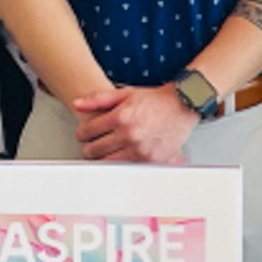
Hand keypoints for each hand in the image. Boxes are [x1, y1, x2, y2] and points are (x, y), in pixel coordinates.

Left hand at [71, 85, 197, 162]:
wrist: (183, 106)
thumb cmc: (156, 100)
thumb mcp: (126, 93)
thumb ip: (99, 98)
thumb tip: (77, 103)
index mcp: (120, 117)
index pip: (86, 131)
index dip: (81, 133)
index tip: (84, 134)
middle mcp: (128, 134)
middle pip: (93, 150)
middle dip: (88, 147)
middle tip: (91, 144)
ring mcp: (139, 149)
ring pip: (106, 162)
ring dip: (101, 158)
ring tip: (104, 151)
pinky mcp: (149, 160)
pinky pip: (125, 168)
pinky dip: (119, 164)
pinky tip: (120, 155)